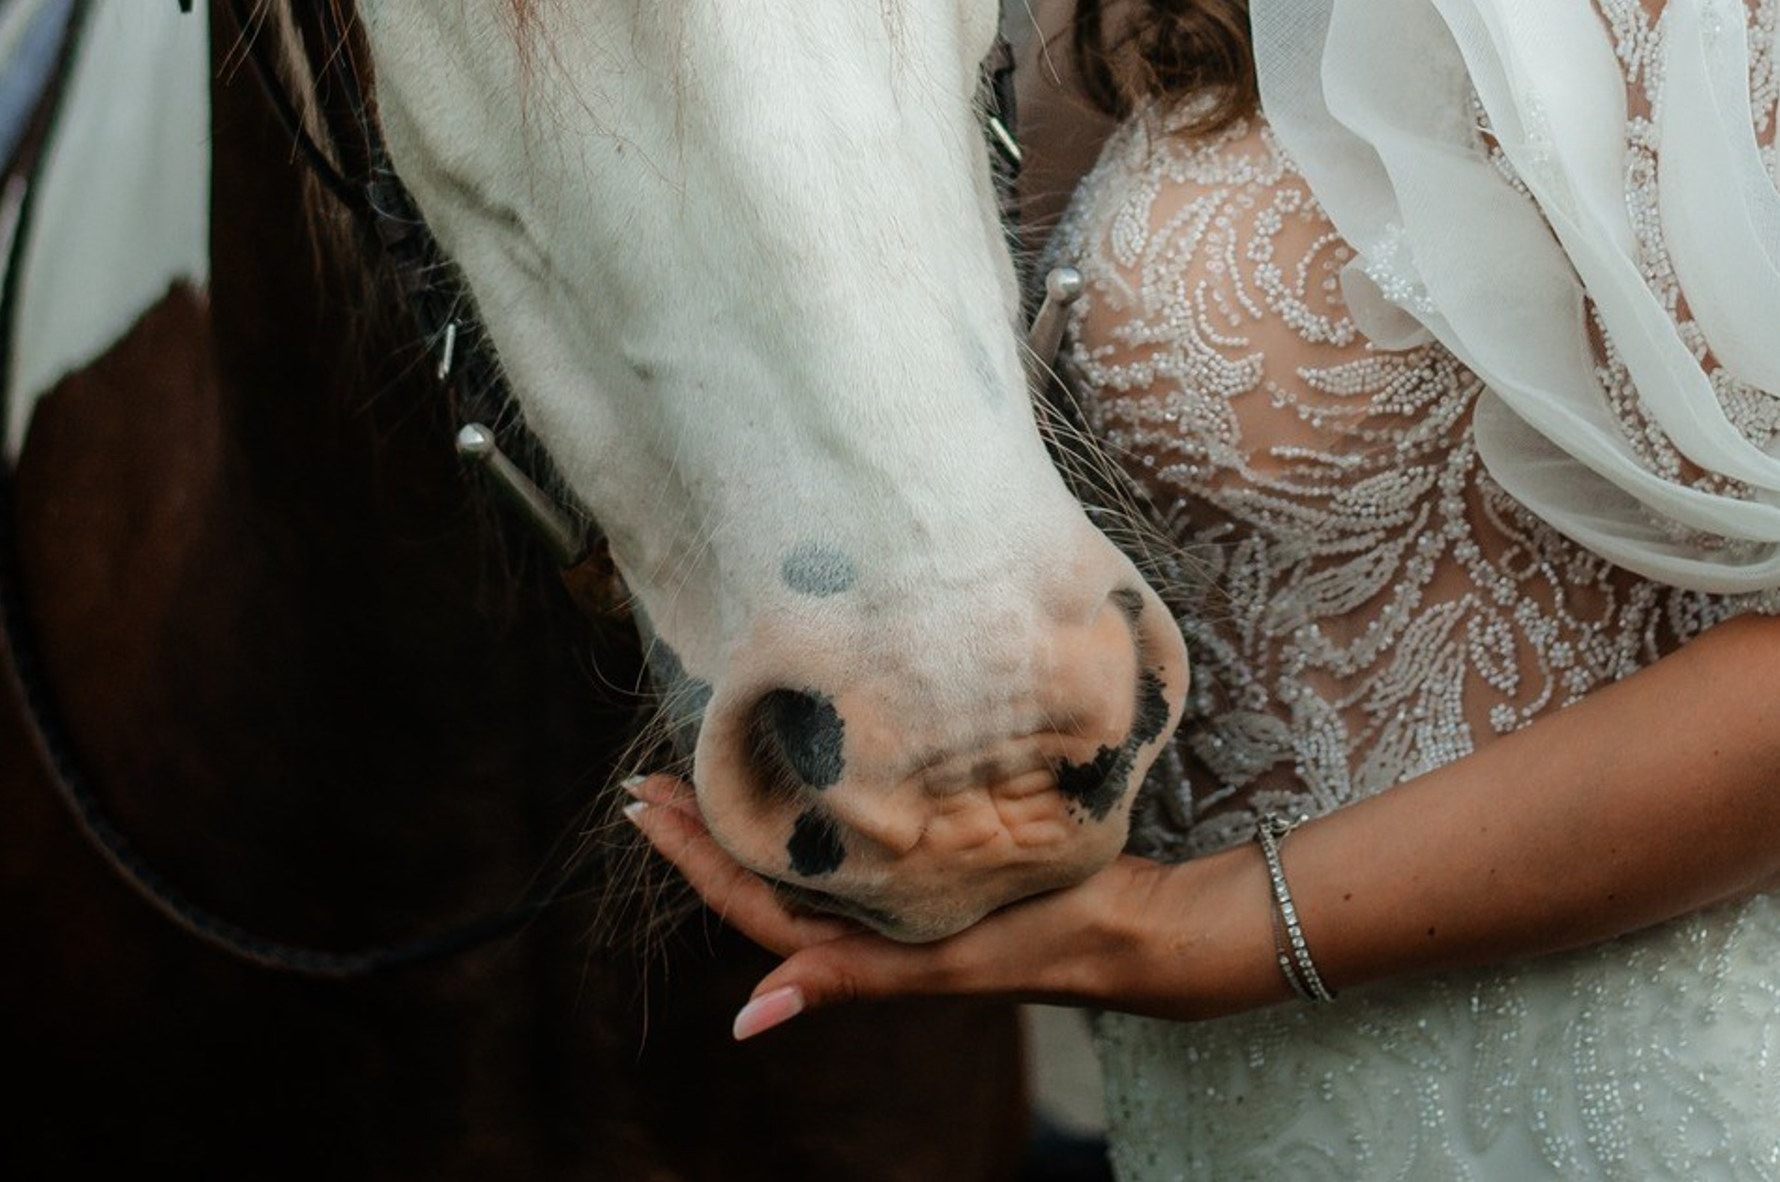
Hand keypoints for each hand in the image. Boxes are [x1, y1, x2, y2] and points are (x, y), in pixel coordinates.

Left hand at [624, 773, 1264, 1037]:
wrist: (1138, 919)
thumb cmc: (1044, 938)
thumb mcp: (942, 961)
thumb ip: (847, 979)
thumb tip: (744, 1019)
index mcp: (862, 941)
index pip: (750, 899)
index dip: (693, 855)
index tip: (641, 803)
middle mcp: (870, 914)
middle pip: (761, 870)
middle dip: (699, 826)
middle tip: (645, 774)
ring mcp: (899, 888)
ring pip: (799, 850)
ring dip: (745, 811)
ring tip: (698, 761)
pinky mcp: (933, 856)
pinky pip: (847, 831)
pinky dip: (807, 801)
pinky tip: (796, 767)